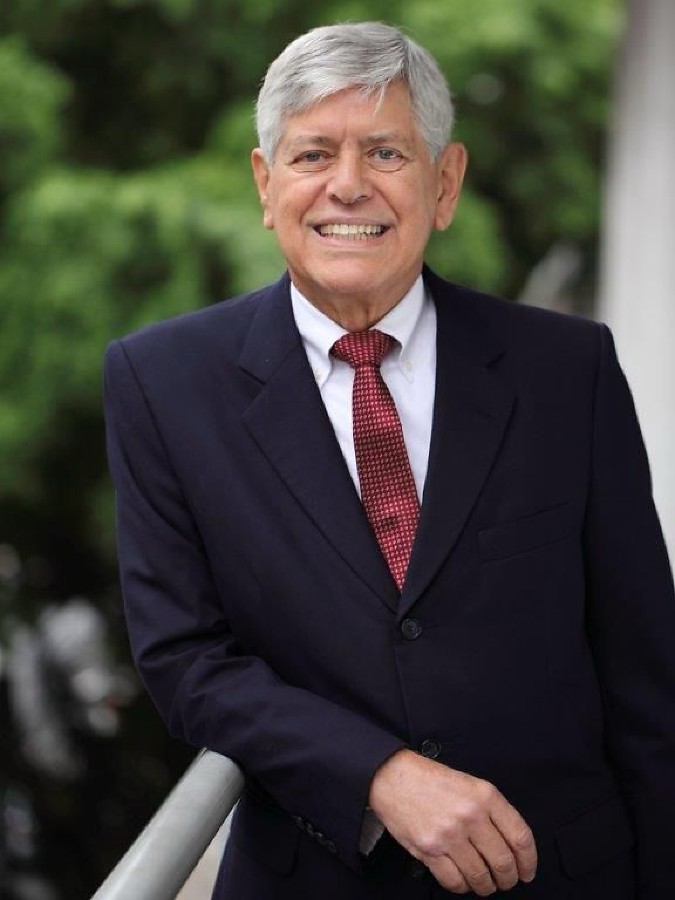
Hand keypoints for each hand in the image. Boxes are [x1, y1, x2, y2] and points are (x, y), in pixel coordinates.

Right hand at [368, 749, 536, 895]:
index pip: (520, 837)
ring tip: (485, 883)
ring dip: (486, 886)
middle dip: (508, 878)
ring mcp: (449, 834)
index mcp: (485, 796)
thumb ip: (492, 810)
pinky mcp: (429, 850)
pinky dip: (462, 886)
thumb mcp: (471, 784)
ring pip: (480, 876)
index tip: (527, 871)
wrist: (394, 777)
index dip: (529, 861)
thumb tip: (511, 845)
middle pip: (503, 862)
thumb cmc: (432, 780)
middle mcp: (470, 815)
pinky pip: (454, 881)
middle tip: (506, 881)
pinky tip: (463, 880)